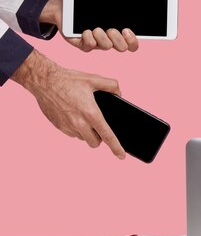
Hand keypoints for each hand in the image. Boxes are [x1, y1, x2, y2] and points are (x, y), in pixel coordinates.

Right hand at [11, 50, 125, 158]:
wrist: (44, 81)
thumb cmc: (69, 80)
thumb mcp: (94, 79)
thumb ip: (111, 85)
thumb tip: (119, 93)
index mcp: (91, 113)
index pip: (107, 136)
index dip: (116, 147)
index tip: (121, 156)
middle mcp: (79, 123)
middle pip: (94, 142)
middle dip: (99, 138)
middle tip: (100, 126)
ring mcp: (67, 126)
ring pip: (82, 138)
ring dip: (87, 132)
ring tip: (85, 116)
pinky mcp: (58, 126)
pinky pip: (72, 133)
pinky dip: (77, 128)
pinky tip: (75, 114)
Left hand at [40, 0, 138, 51]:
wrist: (65, 6)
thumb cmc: (87, 3)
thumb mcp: (103, 3)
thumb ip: (115, 5)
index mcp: (118, 31)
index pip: (132, 44)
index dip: (132, 40)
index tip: (126, 30)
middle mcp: (109, 39)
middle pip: (122, 47)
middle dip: (118, 38)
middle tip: (111, 29)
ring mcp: (96, 42)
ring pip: (106, 47)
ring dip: (102, 37)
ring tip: (96, 29)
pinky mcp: (82, 44)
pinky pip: (89, 47)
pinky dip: (88, 38)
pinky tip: (85, 31)